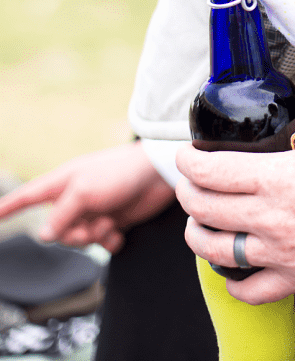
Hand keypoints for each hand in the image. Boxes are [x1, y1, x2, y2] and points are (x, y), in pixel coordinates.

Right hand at [0, 142, 174, 252]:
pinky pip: (100, 244)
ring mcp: (93, 210)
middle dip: (73, 234)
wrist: (157, 175)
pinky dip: (109, 241)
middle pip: (56, 231)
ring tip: (108, 222)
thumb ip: (60, 215)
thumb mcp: (84, 192)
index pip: (27, 197)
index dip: (8, 207)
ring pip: (78, 240)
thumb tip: (42, 236)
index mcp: (62, 183)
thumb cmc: (119, 173)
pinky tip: (118, 233)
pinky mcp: (112, 220)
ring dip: (93, 236)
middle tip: (92, 222)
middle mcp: (75, 197)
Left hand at [175, 119, 294, 303]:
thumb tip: (287, 136)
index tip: (186, 154)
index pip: (211, 171)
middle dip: (187, 191)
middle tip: (191, 181)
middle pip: (203, 209)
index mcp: (278, 178)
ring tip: (199, 222)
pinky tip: (231, 266)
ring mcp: (283, 253)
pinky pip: (250, 291)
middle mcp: (273, 219)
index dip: (188, 160)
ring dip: (197, 234)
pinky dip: (232, 281)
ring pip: (215, 251)